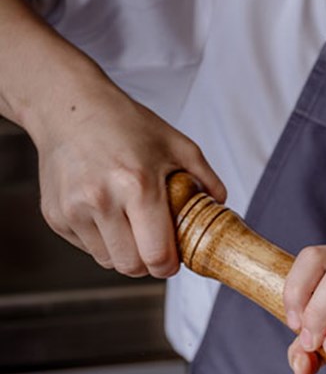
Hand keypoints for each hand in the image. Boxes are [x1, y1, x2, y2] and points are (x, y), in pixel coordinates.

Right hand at [0, 0, 224, 277]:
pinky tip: (104, 212)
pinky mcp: (54, 215)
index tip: (173, 259)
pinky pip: (88, 248)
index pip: (157, 256)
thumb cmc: (125, 125)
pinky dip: (100, 239)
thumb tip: (222, 207)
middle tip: (154, 244)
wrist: (67, 106)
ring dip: (123, 252)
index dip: (169, 266)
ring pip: (109, 262)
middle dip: (147, 263)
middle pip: (132, 268)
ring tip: (128, 222)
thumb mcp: (176, 144)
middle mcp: (101, 200)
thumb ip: (206, 179)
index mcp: (137, 185)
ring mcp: (73, 209)